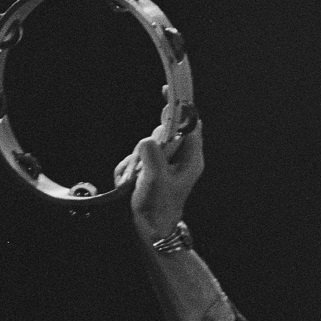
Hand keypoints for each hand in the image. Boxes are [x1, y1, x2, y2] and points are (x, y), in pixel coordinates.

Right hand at [117, 91, 203, 240]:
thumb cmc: (158, 208)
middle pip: (162, 132)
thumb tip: (148, 140)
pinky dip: (130, 169)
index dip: (180, 107)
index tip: (168, 91)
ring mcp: (165, 163)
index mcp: (191, 159)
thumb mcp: (156, 181)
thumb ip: (153, 157)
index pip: (189, 124)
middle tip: (143, 168)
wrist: (151, 229)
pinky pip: (135, 158)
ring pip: (147, 145)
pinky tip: (133, 183)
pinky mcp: (151, 167)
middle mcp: (180, 158)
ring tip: (138, 181)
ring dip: (136, 161)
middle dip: (148, 146)